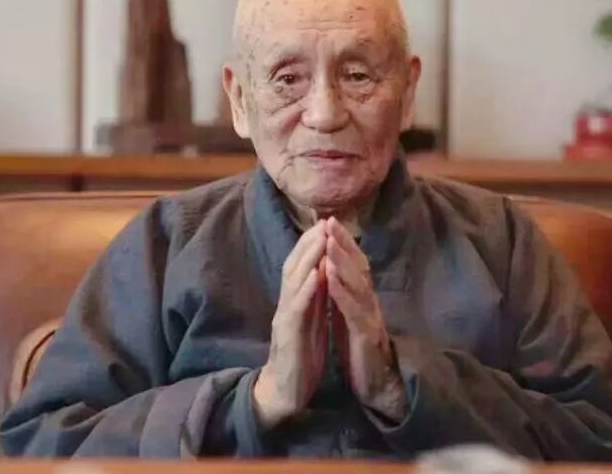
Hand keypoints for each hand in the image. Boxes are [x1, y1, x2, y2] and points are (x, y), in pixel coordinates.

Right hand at [253, 221, 327, 428]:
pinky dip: (307, 290)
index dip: (311, 244)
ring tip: (321, 238)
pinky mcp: (289, 335)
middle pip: (294, 266)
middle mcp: (286, 304)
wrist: (284, 391)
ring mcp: (285, 318)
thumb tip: (324, 270)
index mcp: (295, 301)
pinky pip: (297, 309)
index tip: (326, 223)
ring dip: (308, 258)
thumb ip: (315, 297)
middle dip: (309, 243)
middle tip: (324, 221)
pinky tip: (317, 275)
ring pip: (294, 281)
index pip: (300, 266)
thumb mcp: (310, 320)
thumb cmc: (300, 354)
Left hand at [324, 217, 407, 422]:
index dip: (343, 241)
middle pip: (358, 266)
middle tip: (330, 222)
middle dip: (343, 243)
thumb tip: (334, 265)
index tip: (329, 220)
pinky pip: (353, 311)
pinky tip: (330, 280)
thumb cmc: (359, 346)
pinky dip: (341, 293)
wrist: (376, 382)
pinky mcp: (366, 336)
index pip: (354, 262)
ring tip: (328, 244)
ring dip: (342, 263)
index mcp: (362, 296)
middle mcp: (369, 301)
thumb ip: (344, 290)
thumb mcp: (349, 313)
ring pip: (357, 284)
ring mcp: (369, 317)